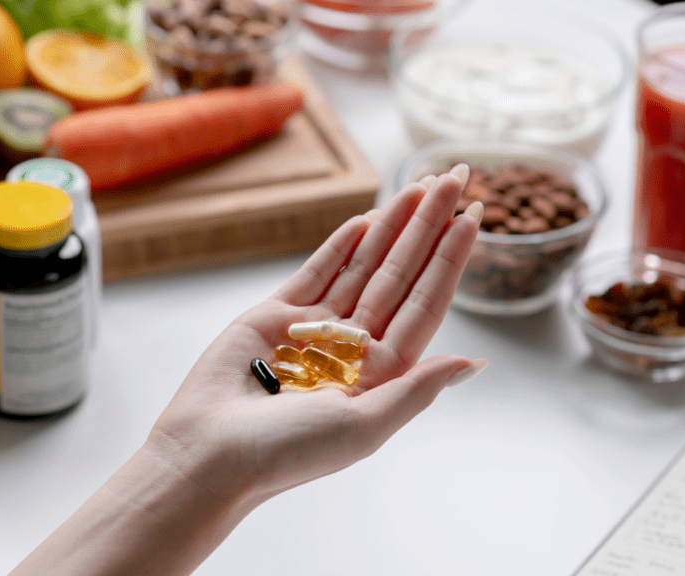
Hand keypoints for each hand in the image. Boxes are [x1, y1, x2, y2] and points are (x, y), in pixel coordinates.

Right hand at [148, 166, 487, 501]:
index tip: (475, 217)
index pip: (425, 303)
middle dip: (428, 226)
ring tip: (419, 186)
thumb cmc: (286, 453)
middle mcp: (353, 347)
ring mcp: (315, 329)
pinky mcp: (275, 315)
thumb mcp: (364, 427)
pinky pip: (317, 271)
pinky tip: (367, 218)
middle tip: (455, 179)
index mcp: (380, 373)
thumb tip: (472, 362)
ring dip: (392, 225)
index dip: (451, 260)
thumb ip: (416, 391)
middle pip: (401, 275)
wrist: (209, 453)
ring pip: (363, 265)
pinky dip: (340, 244)